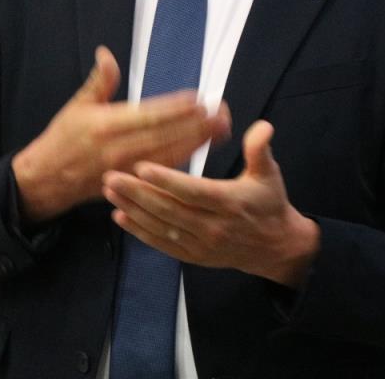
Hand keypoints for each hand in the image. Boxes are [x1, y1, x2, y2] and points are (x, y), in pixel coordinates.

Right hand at [12, 46, 230, 223]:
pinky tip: (201, 150)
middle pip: (165, 137)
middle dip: (196, 126)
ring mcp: (126, 169)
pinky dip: (184, 161)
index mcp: (106, 125)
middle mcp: (118, 149)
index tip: (199, 99)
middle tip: (222, 114)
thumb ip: (100, 81)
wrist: (47, 179)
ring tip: (220, 129)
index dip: (176, 109)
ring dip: (197, 143)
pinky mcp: (131, 184)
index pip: (148, 116)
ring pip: (169, 156)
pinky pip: (162, 173)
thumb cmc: (63, 138)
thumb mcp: (77, 105)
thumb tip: (106, 53)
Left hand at [103, 120, 319, 287]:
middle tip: (112, 176)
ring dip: (133, 209)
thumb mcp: (270, 174)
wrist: (274, 247)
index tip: (143, 166)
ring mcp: (201, 244)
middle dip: (139, 193)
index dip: (167, 180)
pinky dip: (139, 231)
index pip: (194, 191)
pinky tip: (120, 216)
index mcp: (230, 203)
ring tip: (111, 190)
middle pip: (170, 210)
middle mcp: (213, 227)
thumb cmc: (269, 204)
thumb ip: (260, 150)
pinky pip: (162, 244)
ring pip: (161, 227)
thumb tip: (262, 128)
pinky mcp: (193, 256)